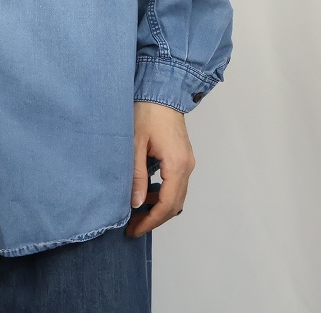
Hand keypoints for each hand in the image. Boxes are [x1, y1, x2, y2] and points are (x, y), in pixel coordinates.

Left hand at [124, 101, 195, 237]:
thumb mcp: (135, 144)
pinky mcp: (183, 157)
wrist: (162, 91)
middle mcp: (187, 166)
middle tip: (133, 226)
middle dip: (155, 218)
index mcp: (176, 165)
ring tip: (137, 212)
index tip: (134, 229)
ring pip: (177, 195)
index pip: (167, 205)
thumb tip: (136, 203)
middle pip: (175, 205)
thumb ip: (137, 175)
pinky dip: (164, 194)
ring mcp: (187, 162)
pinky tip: (147, 193)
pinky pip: (176, 184)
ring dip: (159, 207)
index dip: (150, 221)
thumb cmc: (147, 112)